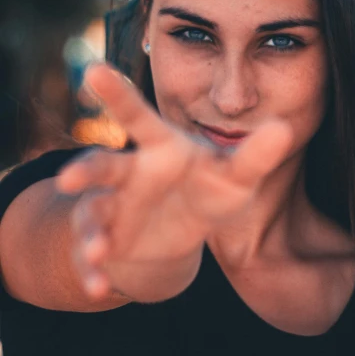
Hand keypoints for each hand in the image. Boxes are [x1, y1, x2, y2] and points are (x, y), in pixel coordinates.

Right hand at [55, 62, 292, 300]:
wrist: (188, 228)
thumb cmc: (211, 187)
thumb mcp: (237, 175)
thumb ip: (257, 155)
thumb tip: (285, 128)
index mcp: (159, 147)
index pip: (137, 116)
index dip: (117, 93)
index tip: (94, 69)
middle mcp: (129, 172)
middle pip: (101, 166)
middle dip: (83, 171)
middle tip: (68, 179)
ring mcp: (113, 206)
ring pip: (92, 213)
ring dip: (91, 231)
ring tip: (99, 249)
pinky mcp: (109, 239)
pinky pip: (94, 256)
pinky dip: (93, 271)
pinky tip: (99, 286)